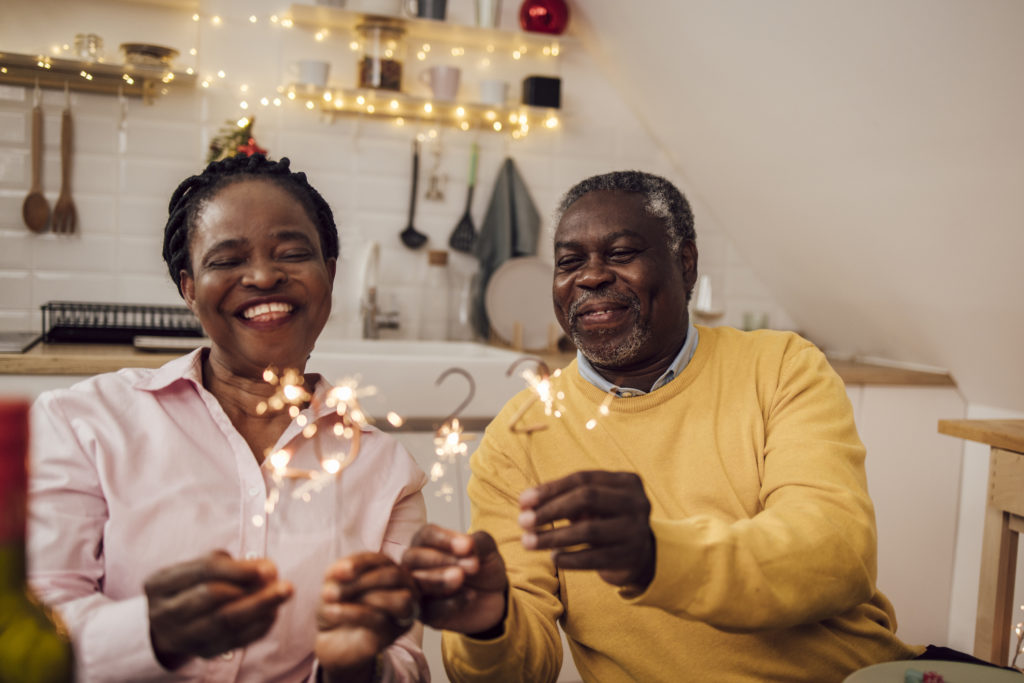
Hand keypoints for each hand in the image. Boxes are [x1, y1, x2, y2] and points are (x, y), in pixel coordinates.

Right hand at [144, 550, 292, 668]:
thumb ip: (228, 565)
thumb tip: (266, 569)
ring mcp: (182, 636)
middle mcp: (166, 612)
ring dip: (260, 607)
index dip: (238, 569)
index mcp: (161, 584)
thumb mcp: (196, 568)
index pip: (203, 570)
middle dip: (253, 590)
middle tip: (285, 585)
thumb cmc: (189, 586)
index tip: (268, 567)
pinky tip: (272, 613)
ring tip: (283, 595)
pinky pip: (234, 641)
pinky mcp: (201, 652)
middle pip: (214, 598)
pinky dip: (258, 626)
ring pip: (225, 622)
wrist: (165, 625)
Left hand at [315, 553, 418, 679]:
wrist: (332, 640)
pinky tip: (331, 612)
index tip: (334, 573)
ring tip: (331, 600)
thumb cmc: (339, 605)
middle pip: (394, 576)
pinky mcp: (393, 634)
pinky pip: (380, 620)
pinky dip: (351, 613)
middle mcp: (405, 590)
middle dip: (361, 581)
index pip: (382, 560)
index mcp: (391, 571)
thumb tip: (344, 570)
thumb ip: (340, 571)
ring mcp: (403, 614)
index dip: (359, 563)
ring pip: (399, 599)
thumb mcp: (335, 582)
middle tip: (329, 591)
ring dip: (361, 596)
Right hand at [402, 524, 508, 635]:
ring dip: (438, 580)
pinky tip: (469, 596)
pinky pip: (429, 610)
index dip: (444, 540)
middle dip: (439, 559)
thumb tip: (469, 545)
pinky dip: (449, 603)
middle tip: (470, 565)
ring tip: (461, 578)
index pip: (426, 535)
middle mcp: (417, 565)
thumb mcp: (487, 550)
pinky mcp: (426, 614)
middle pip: (413, 558)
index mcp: (428, 543)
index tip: (468, 545)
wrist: (495, 596)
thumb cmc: (483, 567)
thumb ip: (478, 543)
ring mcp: (418, 590)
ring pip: (416, 584)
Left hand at [519, 470, 654, 589]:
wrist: (639, 555)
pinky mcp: (630, 557)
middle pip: (587, 498)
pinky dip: (569, 558)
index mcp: (626, 481)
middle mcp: (636, 502)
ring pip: (589, 530)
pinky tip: (553, 557)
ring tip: (528, 542)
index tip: (522, 501)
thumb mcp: (592, 504)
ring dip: (553, 536)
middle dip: (550, 510)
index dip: (550, 488)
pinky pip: (593, 558)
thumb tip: (524, 502)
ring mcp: (637, 530)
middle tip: (522, 522)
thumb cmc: (605, 520)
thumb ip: (563, 497)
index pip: (582, 479)